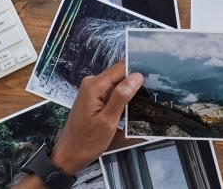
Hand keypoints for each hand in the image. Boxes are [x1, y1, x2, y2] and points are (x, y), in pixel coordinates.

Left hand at [16, 62, 142, 187]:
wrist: (70, 155)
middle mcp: (92, 83)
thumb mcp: (108, 121)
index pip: (121, 67)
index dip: (137, 72)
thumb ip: (121, 96)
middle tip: (149, 95)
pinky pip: (112, 92)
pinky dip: (121, 99)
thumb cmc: (86, 142)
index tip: (152, 79)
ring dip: (129, 92)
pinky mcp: (94, 98)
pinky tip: (128, 110)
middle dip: (134, 83)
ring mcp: (92, 90)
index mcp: (94, 85)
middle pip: (120, 74)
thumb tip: (137, 76)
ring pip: (117, 84)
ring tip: (140, 105)